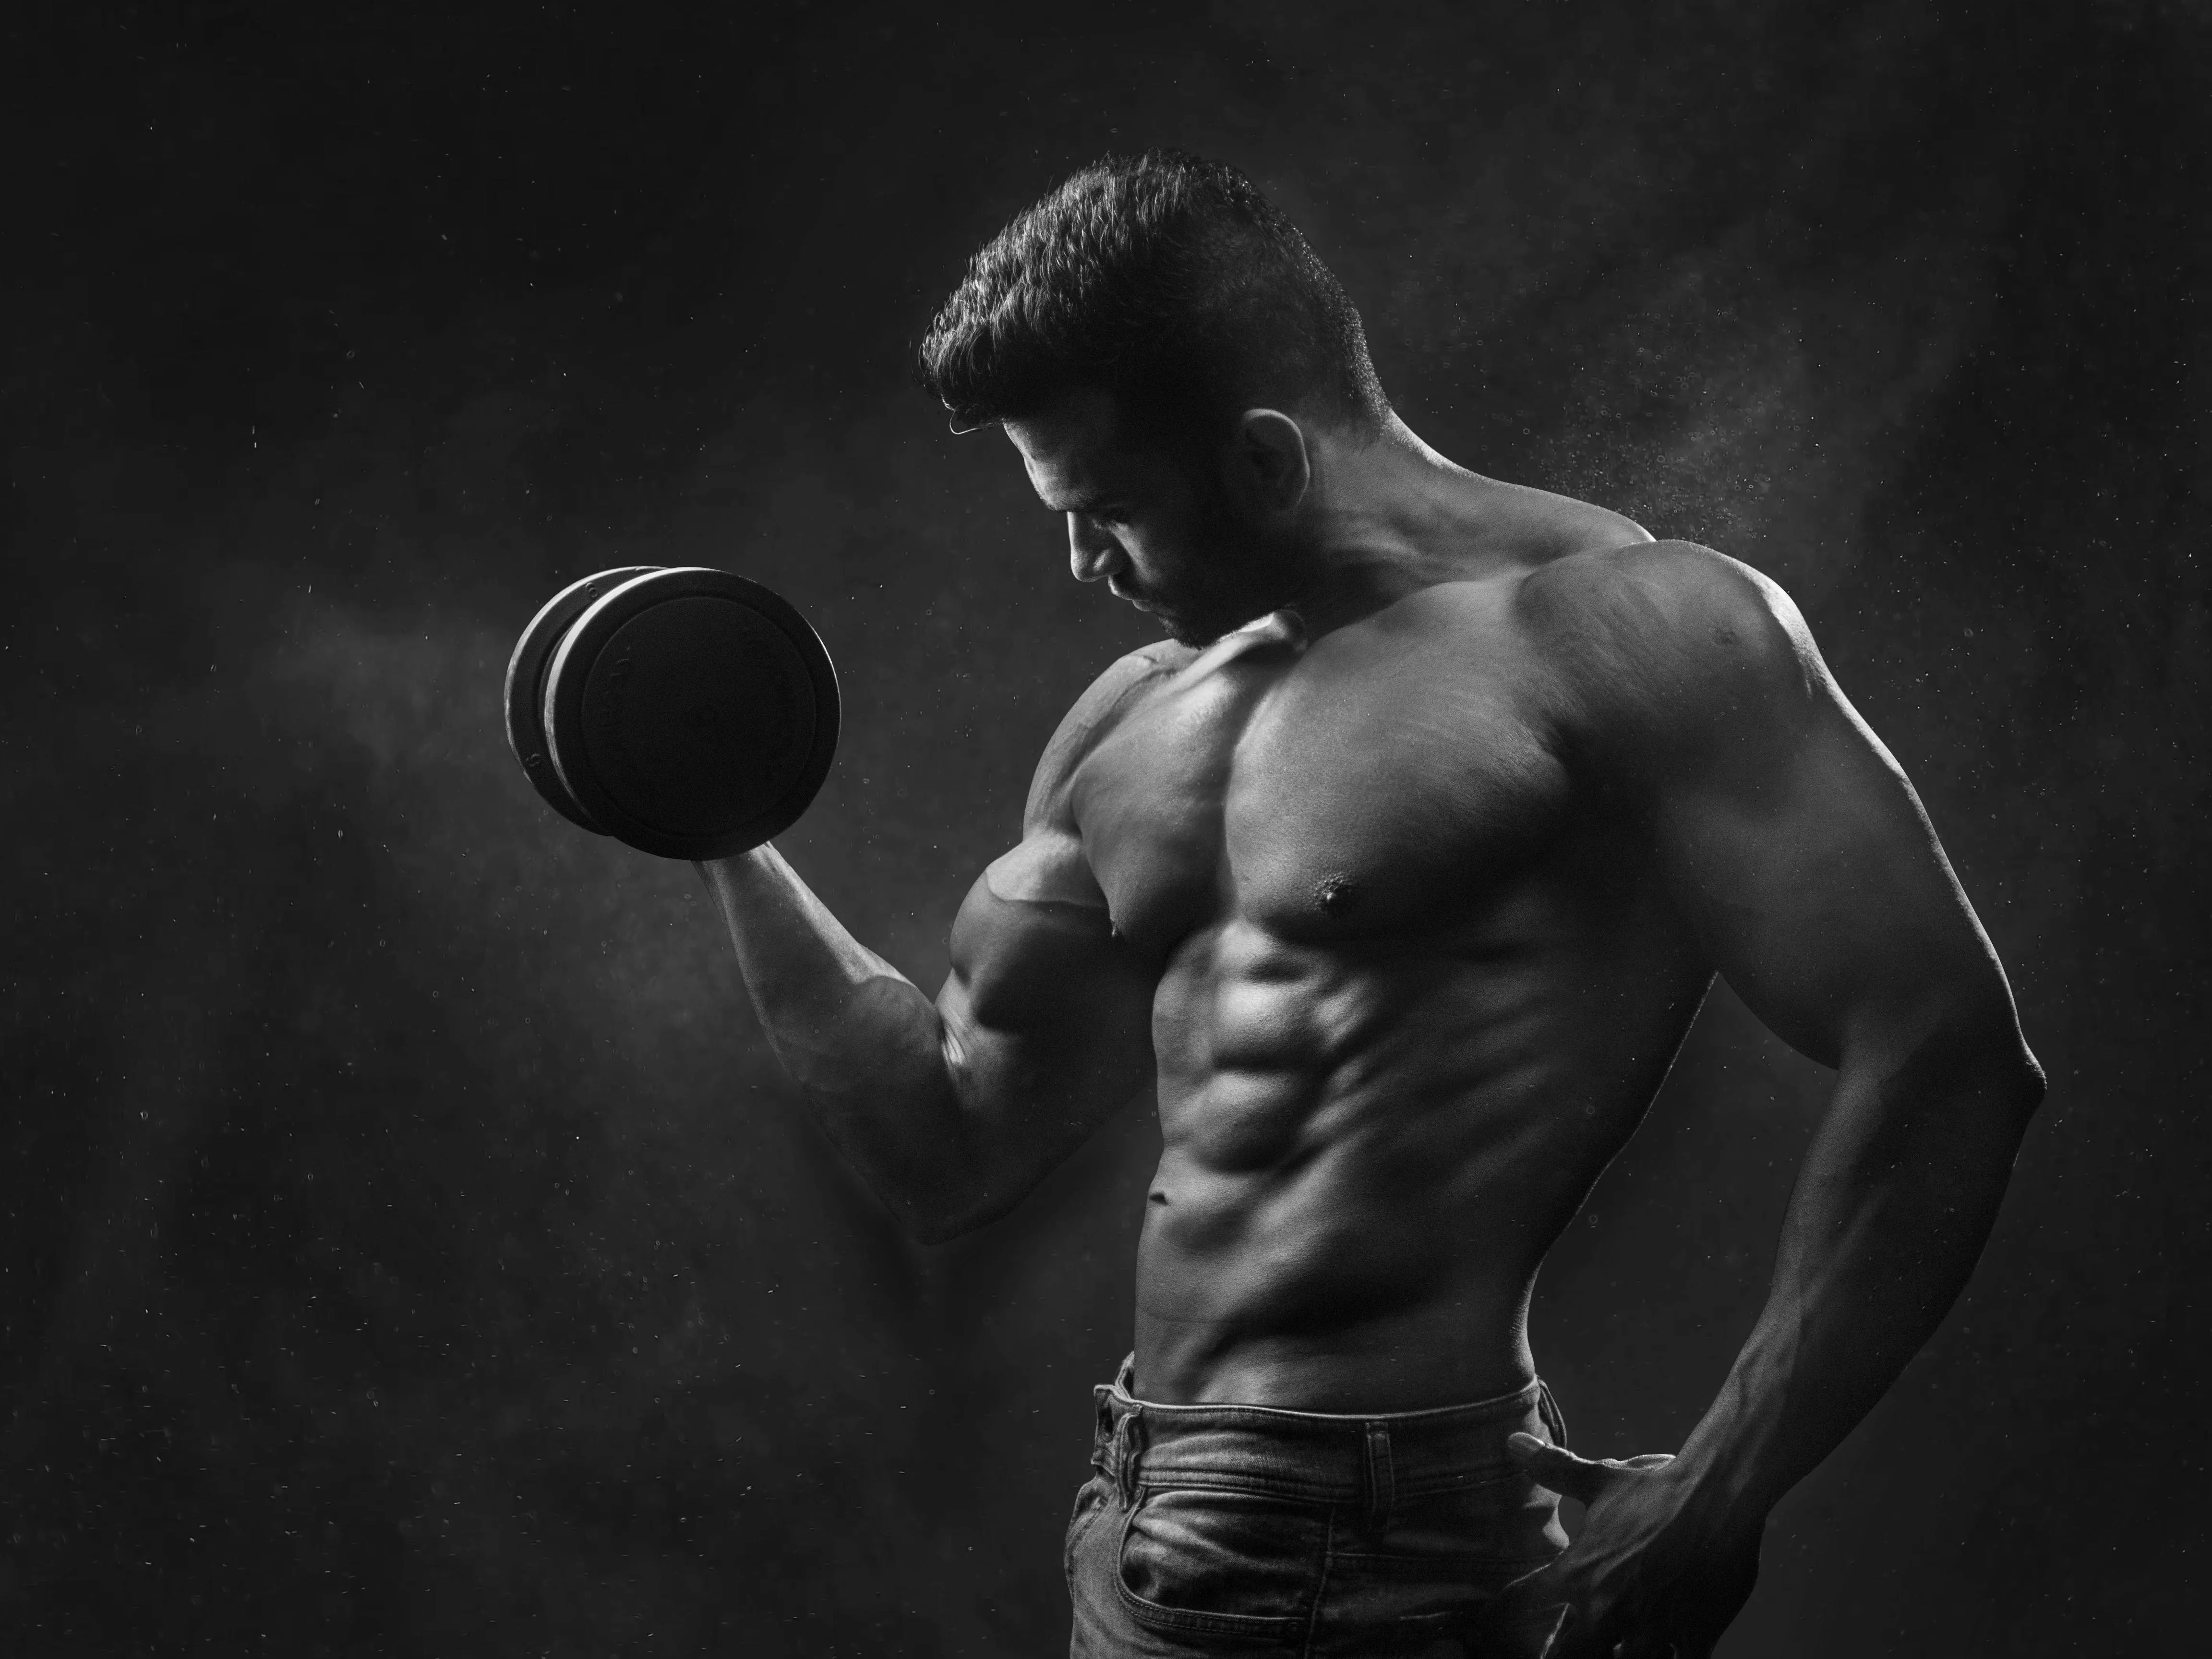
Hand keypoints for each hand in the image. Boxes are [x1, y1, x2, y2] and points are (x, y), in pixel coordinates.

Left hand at [1498, 1433, 1761, 1658]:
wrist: (1717, 1496)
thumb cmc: (1655, 1489)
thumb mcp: (1600, 1479)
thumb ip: (1556, 1470)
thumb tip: (1513, 1441)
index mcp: (1577, 1573)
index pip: (1520, 1603)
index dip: (1500, 1618)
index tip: (1491, 1626)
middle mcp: (1605, 1608)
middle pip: (1565, 1656)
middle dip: (1564, 1654)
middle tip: (1569, 1645)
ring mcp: (1648, 1628)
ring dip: (1618, 1658)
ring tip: (1620, 1648)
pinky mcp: (1692, 1637)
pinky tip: (1667, 1652)